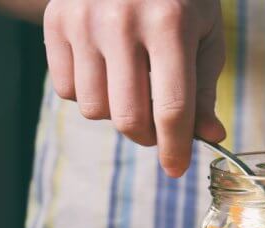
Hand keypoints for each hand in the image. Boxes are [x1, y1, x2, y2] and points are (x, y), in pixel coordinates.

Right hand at [43, 0, 225, 176]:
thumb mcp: (204, 37)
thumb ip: (204, 90)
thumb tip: (209, 137)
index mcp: (169, 24)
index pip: (171, 107)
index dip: (174, 148)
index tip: (175, 170)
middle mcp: (121, 21)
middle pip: (128, 117)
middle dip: (148, 137)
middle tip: (158, 128)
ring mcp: (82, 20)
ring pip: (93, 109)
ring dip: (117, 113)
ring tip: (132, 88)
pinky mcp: (55, 21)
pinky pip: (65, 90)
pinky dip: (87, 93)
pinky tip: (105, 70)